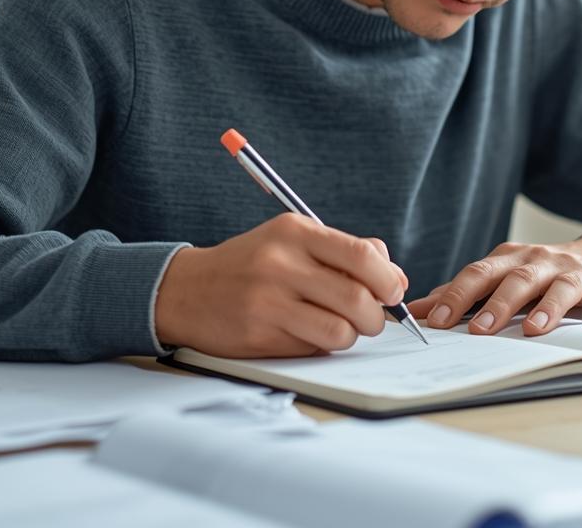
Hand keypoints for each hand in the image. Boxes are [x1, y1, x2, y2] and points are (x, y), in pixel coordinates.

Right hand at [153, 213, 407, 357]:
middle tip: (370, 319)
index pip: (363, 256)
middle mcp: (281, 263)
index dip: (388, 280)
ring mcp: (268, 300)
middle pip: (359, 298)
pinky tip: (308, 334)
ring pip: (341, 330)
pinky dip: (323, 346)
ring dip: (352, 336)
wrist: (186, 290)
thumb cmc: (251, 265)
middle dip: (376, 317)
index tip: (391, 291)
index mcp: (295, 232)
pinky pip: (314, 348)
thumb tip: (395, 276)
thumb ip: (344, 252)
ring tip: (339, 328)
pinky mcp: (259, 334)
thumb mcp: (291, 241)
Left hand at [407, 234, 581, 336]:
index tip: (437, 320)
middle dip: (497, 304)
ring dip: (547, 308)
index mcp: (511, 259)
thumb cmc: (543, 271)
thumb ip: (464, 291)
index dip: (457, 296)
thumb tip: (419, 308)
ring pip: (560, 287)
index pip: (479, 274)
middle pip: (517, 279)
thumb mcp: (503, 274)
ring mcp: (576, 274)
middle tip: (479, 330)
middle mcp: (541, 262)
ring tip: (534, 330)